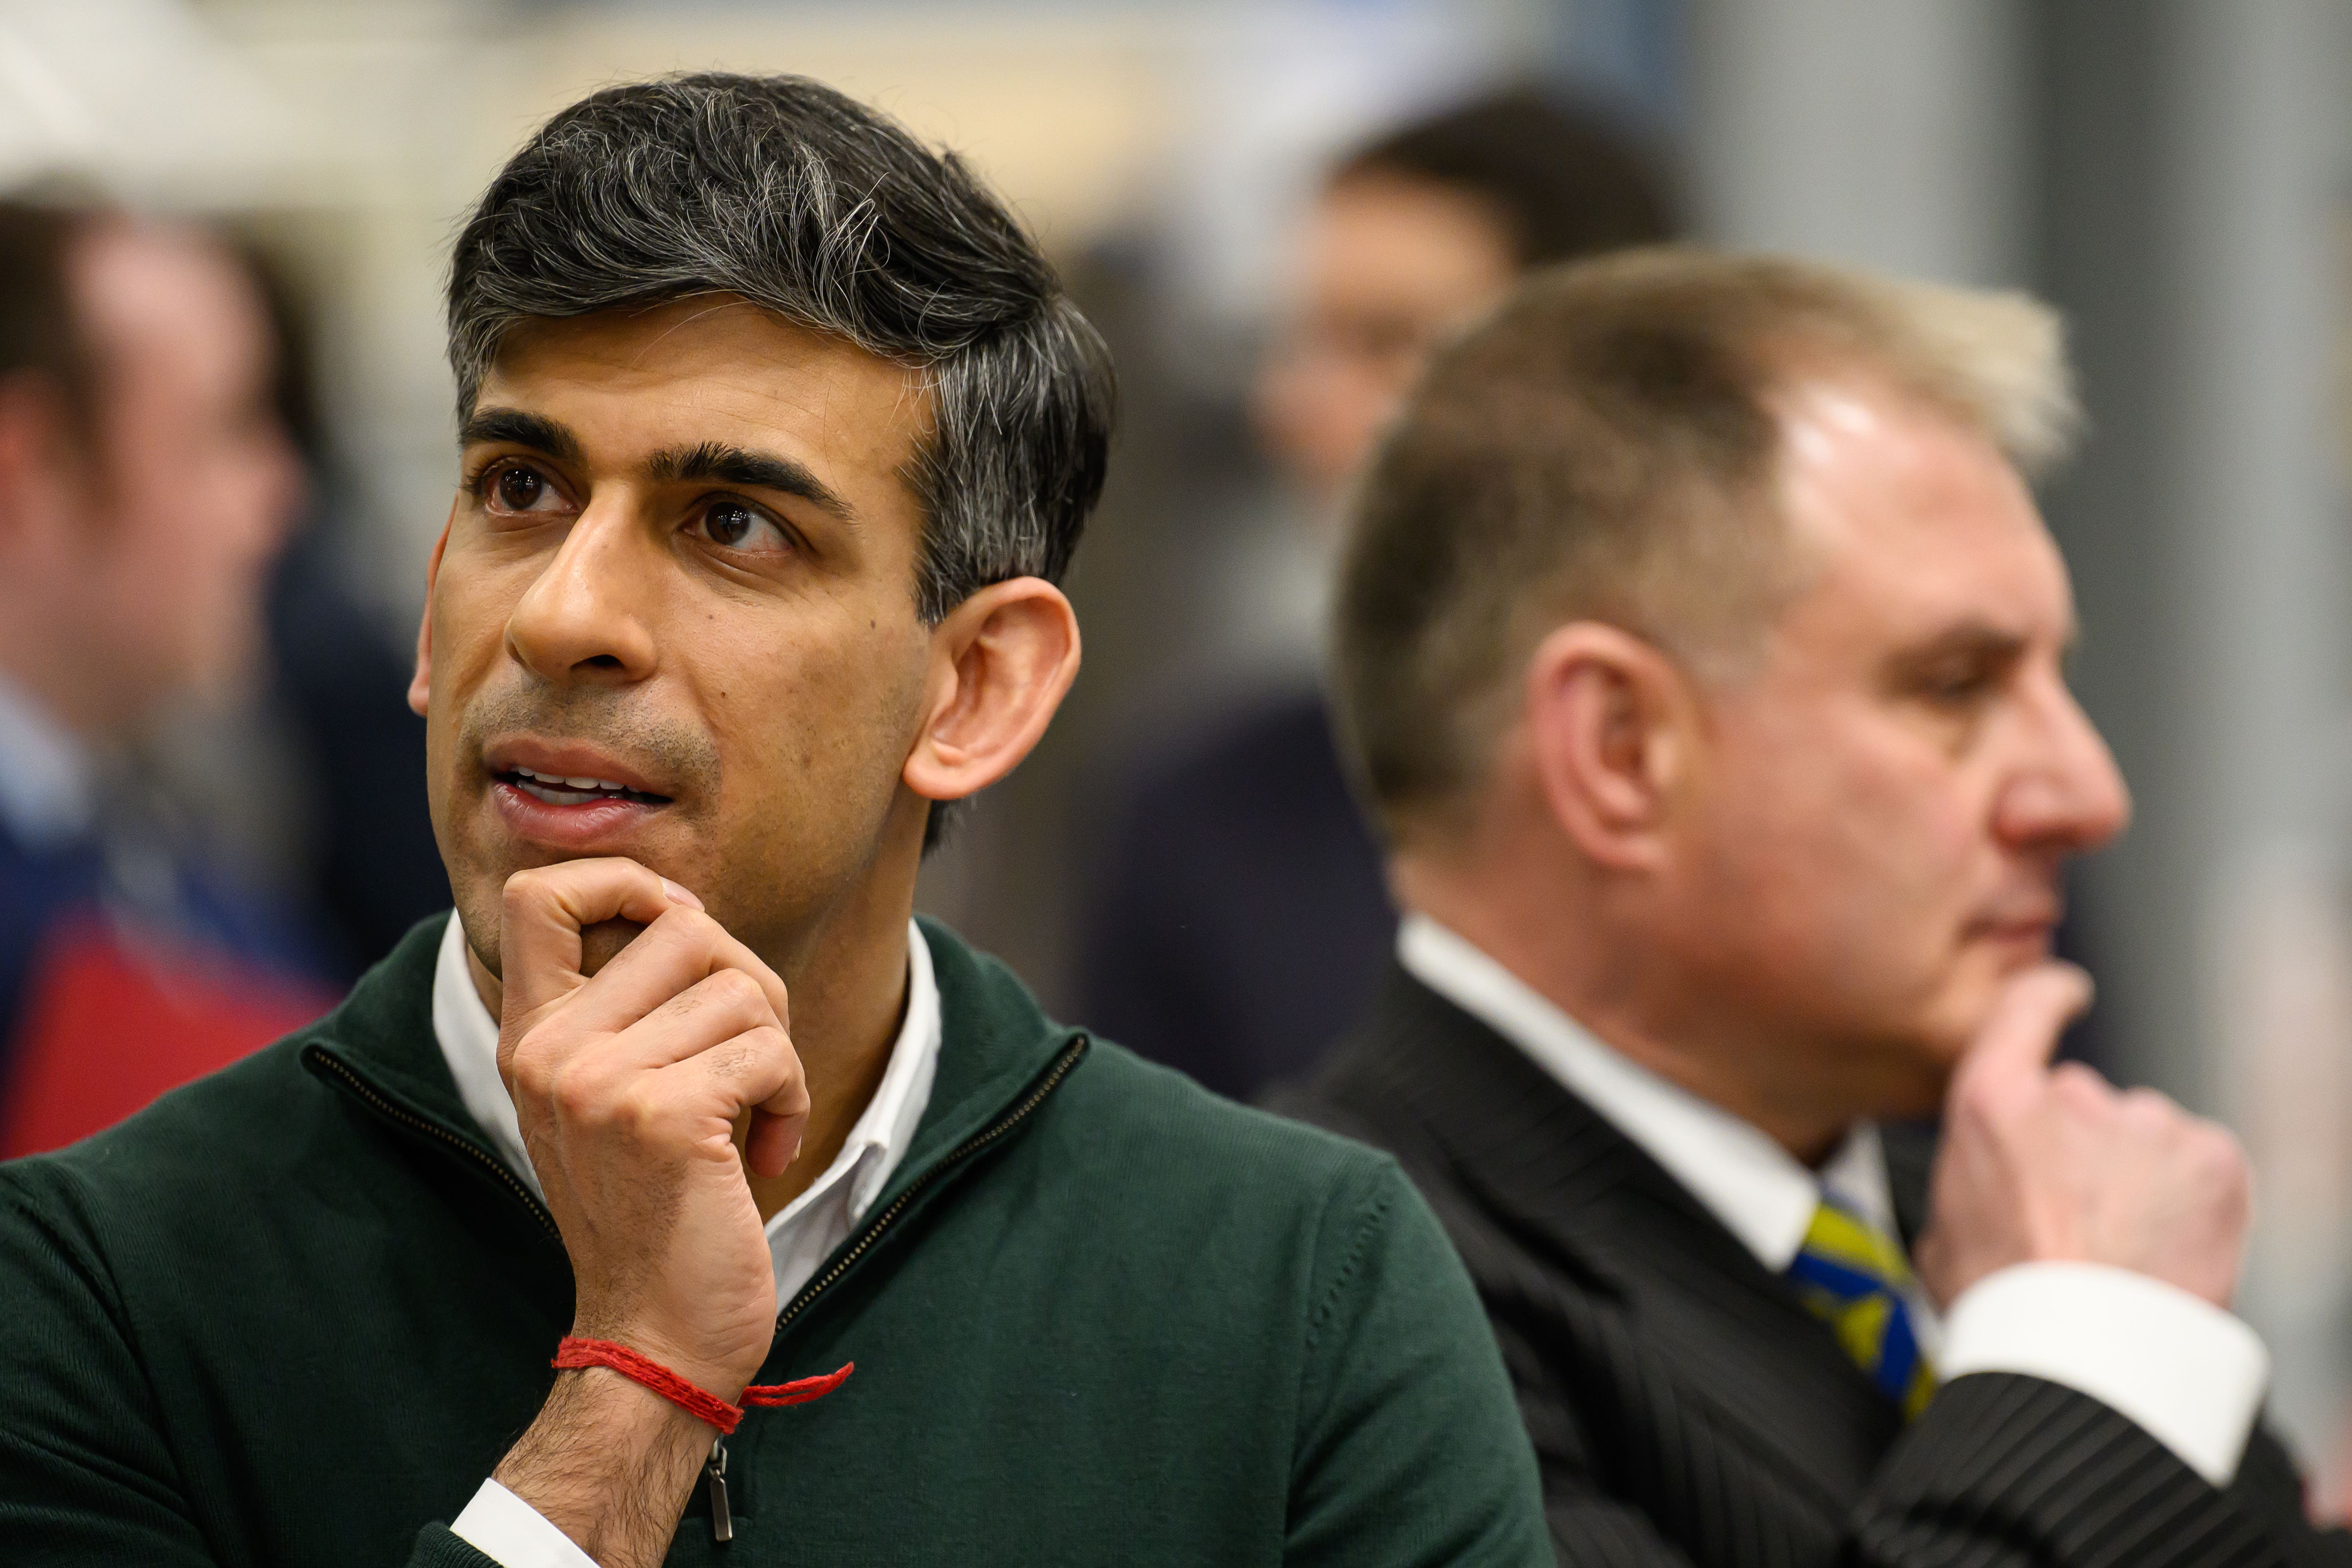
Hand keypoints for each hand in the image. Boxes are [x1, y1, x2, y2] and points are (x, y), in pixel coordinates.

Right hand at [488, 857, 806, 1565]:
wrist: (655, 1338)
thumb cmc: (658, 1211)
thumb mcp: (616, 1097)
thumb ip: (630, 1006)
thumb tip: (684, 907)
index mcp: (530, 1038)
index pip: (538, 893)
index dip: (622, 880)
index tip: (676, 927)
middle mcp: (551, 1050)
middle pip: (686, 928)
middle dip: (748, 985)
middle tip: (749, 1061)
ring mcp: (601, 1081)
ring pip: (742, 987)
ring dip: (776, 1053)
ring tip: (751, 1120)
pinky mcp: (665, 1115)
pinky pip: (770, 1049)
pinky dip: (790, 1098)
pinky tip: (762, 1156)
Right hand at [1912, 962, 2250, 1310]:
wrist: (2085, 1355)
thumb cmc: (2006, 1308)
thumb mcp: (1941, 1237)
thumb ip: (1967, 1185)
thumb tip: (1980, 1190)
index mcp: (1993, 1105)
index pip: (2023, 1012)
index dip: (2047, 997)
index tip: (2065, 995)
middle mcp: (2073, 1098)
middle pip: (2084, 1101)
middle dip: (2085, 1150)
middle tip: (2081, 1220)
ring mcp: (2147, 1124)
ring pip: (2145, 1138)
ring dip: (2140, 1178)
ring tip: (2126, 1248)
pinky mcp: (2210, 1158)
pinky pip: (2199, 1163)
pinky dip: (2190, 1199)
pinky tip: (2166, 1247)